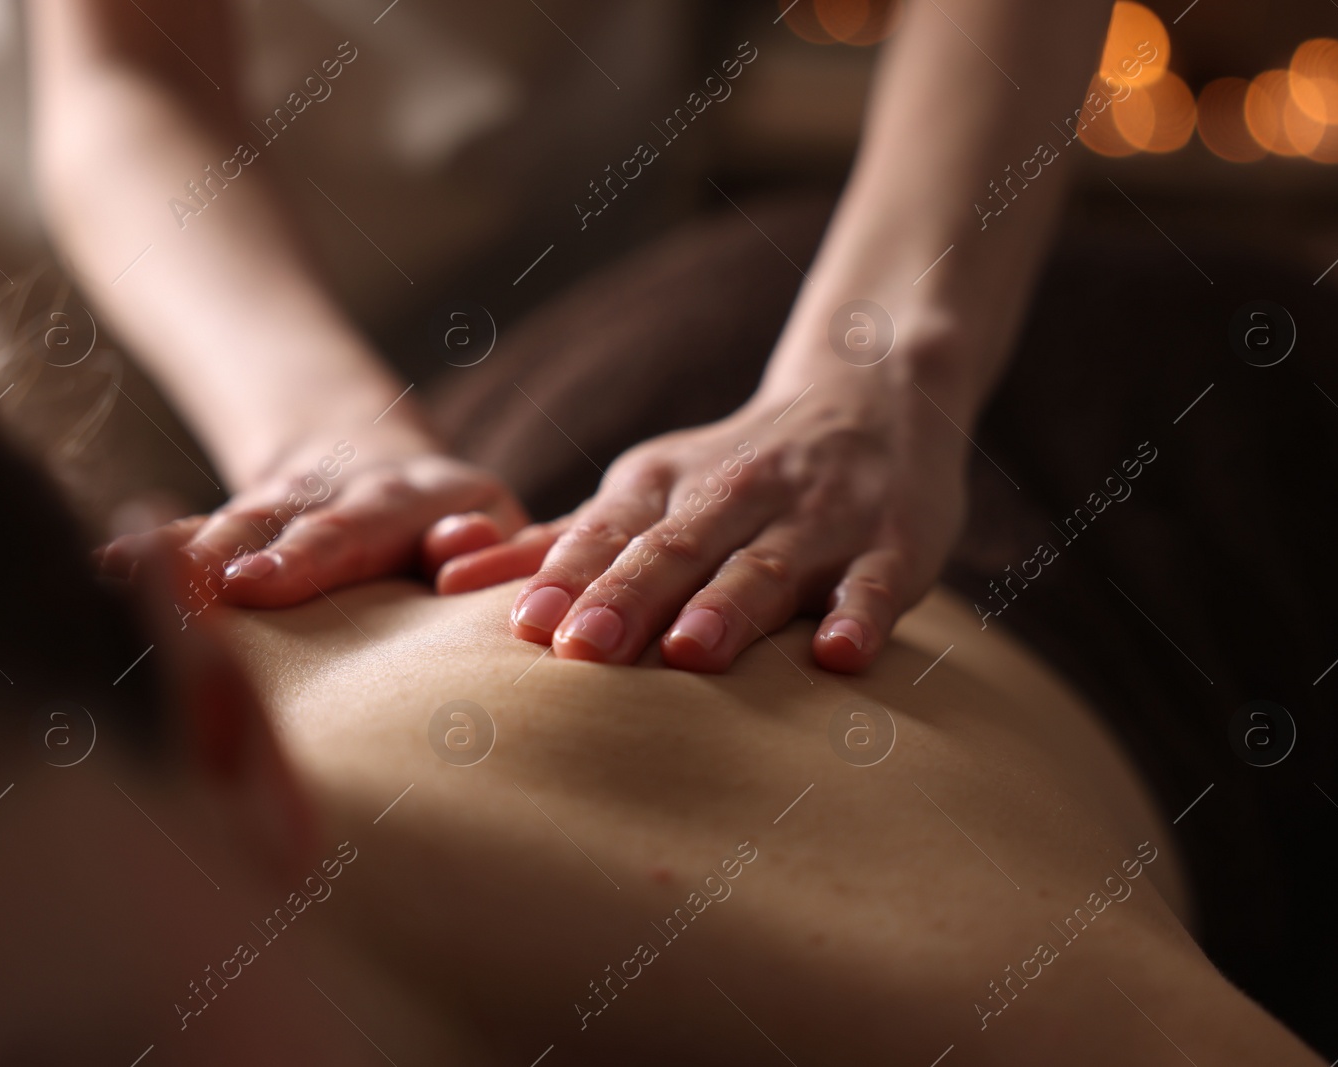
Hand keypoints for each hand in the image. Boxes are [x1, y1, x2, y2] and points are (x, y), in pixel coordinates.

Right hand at [98, 428, 527, 607]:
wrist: (375, 463)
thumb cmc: (448, 523)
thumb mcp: (483, 517)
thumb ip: (482, 537)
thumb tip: (459, 547)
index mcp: (402, 498)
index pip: (356, 525)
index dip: (308, 554)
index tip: (253, 582)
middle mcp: (331, 496)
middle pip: (276, 525)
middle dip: (234, 556)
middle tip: (201, 588)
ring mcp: (275, 513)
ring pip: (224, 529)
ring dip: (180, 557)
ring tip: (123, 580)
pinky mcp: (232, 533)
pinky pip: (186, 543)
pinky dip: (146, 557)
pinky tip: (100, 572)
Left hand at [435, 383, 967, 671]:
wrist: (871, 398)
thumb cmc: (733, 471)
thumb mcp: (646, 490)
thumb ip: (561, 543)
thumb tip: (446, 581)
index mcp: (663, 483)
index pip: (608, 532)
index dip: (568, 577)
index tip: (528, 629)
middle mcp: (733, 494)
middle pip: (676, 549)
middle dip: (629, 597)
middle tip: (585, 652)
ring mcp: (816, 520)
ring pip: (766, 566)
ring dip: (729, 608)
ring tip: (693, 655)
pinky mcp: (891, 546)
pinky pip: (875, 583)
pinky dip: (859, 615)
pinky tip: (840, 657)